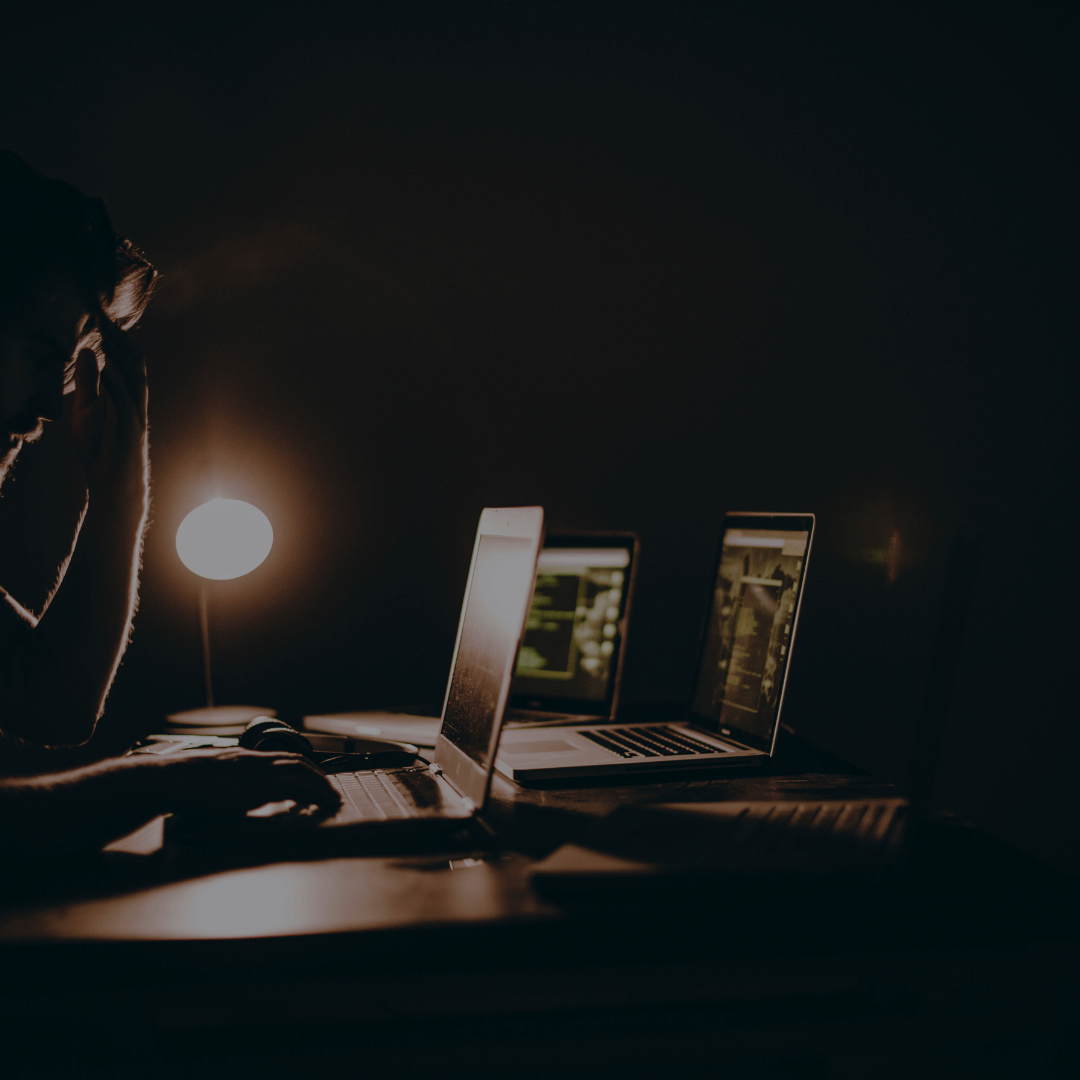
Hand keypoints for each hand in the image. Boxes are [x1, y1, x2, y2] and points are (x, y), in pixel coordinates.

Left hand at [70, 314, 148, 506]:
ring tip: (108, 338)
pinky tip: (108, 370)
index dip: (117, 339)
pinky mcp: (130, 433)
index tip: (102, 318)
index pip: (127, 361)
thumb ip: (87, 383)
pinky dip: (118, 387)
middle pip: (136, 365)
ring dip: (122, 358)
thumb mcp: (86, 410)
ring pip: (136, 381)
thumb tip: (86, 352)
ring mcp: (136, 418)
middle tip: (105, 320)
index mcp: (127, 397)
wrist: (114, 486)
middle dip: (122, 342)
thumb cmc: (102, 450)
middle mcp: (136, 404)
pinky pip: (127, 406)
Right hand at [147, 749, 341, 815]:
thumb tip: (238, 799)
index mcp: (244, 758)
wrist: (166, 780)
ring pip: (300, 772)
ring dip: (320, 785)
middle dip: (317, 775)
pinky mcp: (256, 788)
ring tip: (332, 798)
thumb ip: (229, 786)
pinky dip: (312, 795)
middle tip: (330, 789)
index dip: (302, 766)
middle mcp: (255, 760)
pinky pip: (294, 789)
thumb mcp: (211, 782)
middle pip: (297, 761)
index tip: (314, 776)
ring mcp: (256, 772)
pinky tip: (320, 804)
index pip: (282, 756)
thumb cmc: (182, 787)